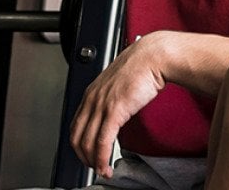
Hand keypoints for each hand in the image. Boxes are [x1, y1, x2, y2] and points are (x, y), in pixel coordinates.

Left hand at [69, 33, 167, 177]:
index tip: (88, 154)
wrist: (153, 56)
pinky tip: (106, 165)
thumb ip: (113, 98)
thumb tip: (116, 113)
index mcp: (92, 92)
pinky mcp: (114, 111)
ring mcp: (101, 105)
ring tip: (102, 170)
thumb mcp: (119, 83)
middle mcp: (92, 99)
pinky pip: (103, 141)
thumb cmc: (141, 65)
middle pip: (77, 137)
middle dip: (83, 157)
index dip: (79, 145)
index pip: (76, 125)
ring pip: (87, 143)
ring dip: (93, 162)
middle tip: (94, 167)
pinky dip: (102, 158)